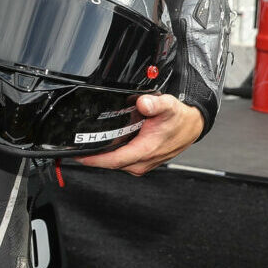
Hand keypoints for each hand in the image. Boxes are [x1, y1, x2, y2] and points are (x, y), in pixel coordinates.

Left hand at [77, 94, 202, 175]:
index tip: (77, 154)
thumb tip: (144, 103)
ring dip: (102, 153)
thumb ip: (155, 104)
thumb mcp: (168, 106)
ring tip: (90, 141)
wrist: (191, 126)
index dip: (93, 159)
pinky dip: (112, 152)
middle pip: (109, 162)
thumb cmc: (179, 119)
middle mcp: (142, 162)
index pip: (112, 160)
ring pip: (114, 161)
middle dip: (93, 155)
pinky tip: (107, 142)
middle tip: (78, 144)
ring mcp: (141, 164)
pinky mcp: (141, 162)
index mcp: (145, 151)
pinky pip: (121, 160)